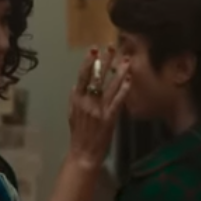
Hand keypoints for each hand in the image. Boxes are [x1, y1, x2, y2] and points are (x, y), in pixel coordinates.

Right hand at [67, 46, 129, 168]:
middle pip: (97, 78)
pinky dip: (124, 89)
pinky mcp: (109, 118)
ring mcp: (99, 110)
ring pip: (109, 86)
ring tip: (125, 59)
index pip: (82, 76)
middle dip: (104, 62)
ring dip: (118, 72)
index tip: (93, 50)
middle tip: (111, 47)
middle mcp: (87, 102)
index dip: (88, 62)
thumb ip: (74, 99)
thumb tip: (77, 85)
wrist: (84, 153)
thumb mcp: (71, 114)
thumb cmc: (78, 134)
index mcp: (77, 100)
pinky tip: (129, 80)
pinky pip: (118, 101)